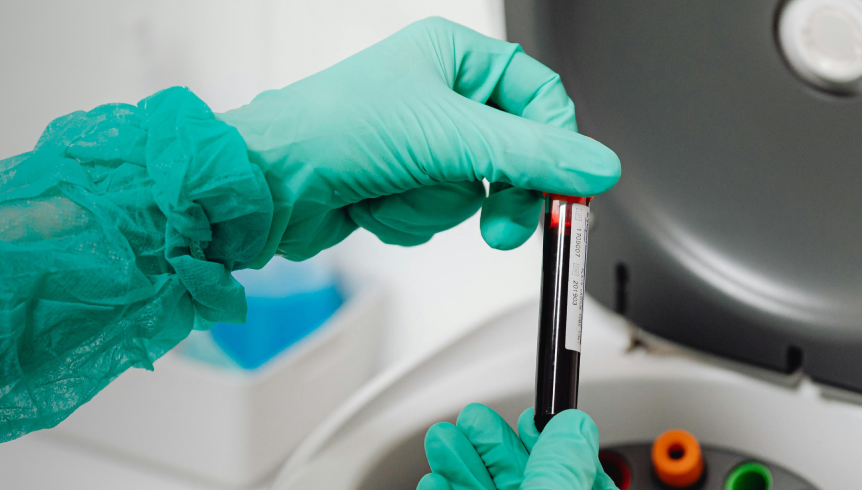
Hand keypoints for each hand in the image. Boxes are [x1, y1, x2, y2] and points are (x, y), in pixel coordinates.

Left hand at [218, 17, 618, 264]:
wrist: (266, 186)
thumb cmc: (332, 131)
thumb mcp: (450, 137)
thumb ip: (531, 156)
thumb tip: (595, 166)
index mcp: (454, 56)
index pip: (540, 98)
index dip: (555, 147)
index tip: (565, 192)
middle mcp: (440, 92)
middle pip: (515, 154)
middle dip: (499, 194)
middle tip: (501, 226)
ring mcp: (420, 141)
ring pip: (476, 191)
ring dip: (437, 204)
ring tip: (396, 189)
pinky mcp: (400, 183)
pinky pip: (440, 215)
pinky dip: (412, 220)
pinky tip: (377, 204)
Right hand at [419, 403, 616, 489]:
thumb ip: (563, 466)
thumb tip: (574, 426)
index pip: (573, 471)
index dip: (551, 440)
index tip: (532, 417)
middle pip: (518, 476)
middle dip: (490, 442)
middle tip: (473, 417)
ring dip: (459, 462)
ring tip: (444, 438)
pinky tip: (434, 480)